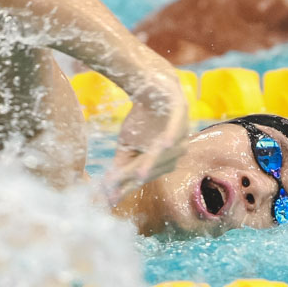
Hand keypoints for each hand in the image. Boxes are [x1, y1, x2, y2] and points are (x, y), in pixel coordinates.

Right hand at [102, 71, 188, 204]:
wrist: (153, 86)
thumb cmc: (142, 120)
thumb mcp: (126, 144)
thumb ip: (121, 165)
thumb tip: (106, 188)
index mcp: (164, 160)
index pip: (144, 176)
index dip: (127, 187)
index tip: (110, 199)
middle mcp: (176, 150)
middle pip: (153, 167)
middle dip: (134, 176)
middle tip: (116, 186)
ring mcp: (181, 131)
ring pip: (166, 152)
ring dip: (152, 162)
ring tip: (138, 174)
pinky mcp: (181, 112)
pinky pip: (176, 126)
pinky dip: (172, 135)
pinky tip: (165, 144)